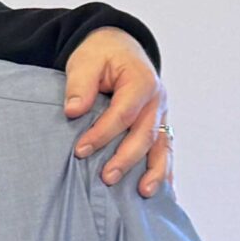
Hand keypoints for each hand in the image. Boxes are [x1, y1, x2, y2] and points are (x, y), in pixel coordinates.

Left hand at [62, 28, 171, 196]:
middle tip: (106, 178)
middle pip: (145, 134)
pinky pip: (166, 150)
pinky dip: (164, 170)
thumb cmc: (100, 55)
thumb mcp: (85, 61)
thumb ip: (80, 84)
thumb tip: (73, 111)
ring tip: (143, 193)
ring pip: (163, 146)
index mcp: (142, 81)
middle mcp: (157, 100)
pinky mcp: (160, 124)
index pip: (123, 113)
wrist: (117, 47)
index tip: (80, 150)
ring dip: (155, 171)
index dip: (102, 134)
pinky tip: (161, 192)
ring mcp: (162, 114)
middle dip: (126, 158)